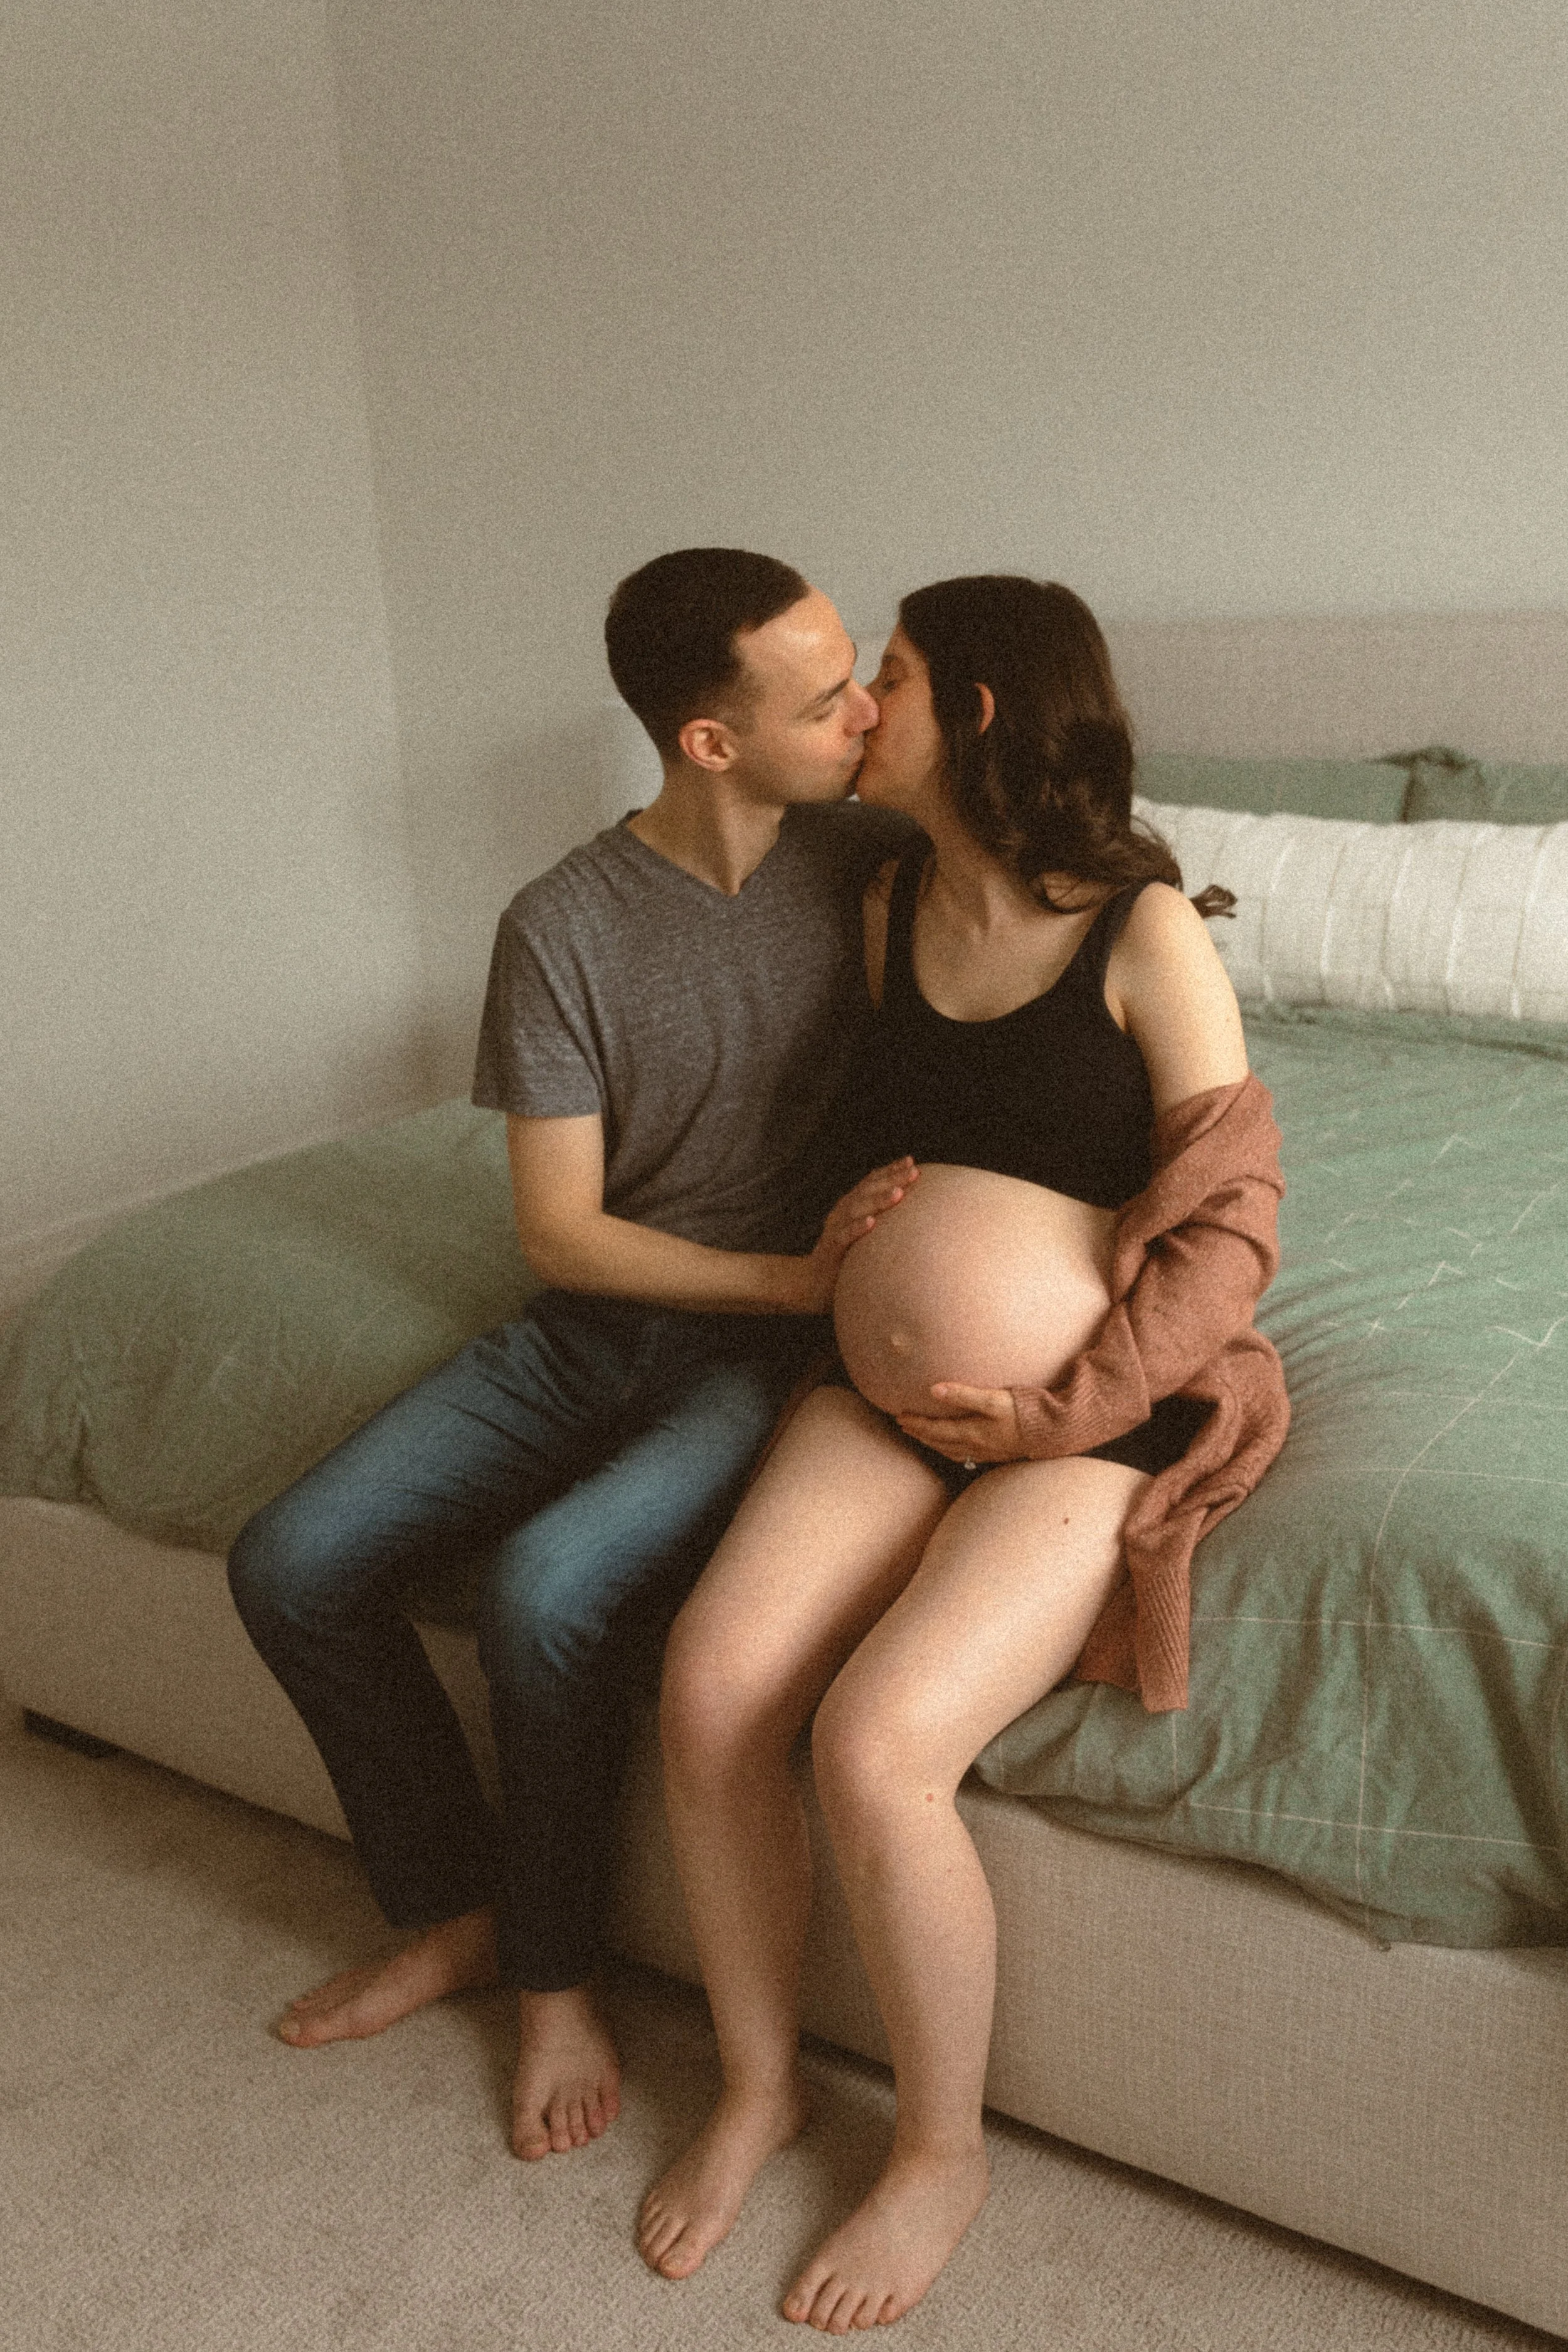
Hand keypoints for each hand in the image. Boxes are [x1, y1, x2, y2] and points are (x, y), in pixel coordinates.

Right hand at [778, 1159, 918, 1314]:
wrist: (812, 1282)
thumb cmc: (846, 1256)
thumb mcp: (863, 1233)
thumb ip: (879, 1218)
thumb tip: (909, 1209)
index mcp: (851, 1205)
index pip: (871, 1182)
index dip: (890, 1170)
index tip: (911, 1162)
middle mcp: (842, 1211)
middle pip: (868, 1190)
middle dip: (891, 1179)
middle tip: (913, 1172)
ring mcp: (835, 1228)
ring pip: (857, 1209)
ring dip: (878, 1200)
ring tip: (898, 1193)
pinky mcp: (830, 1248)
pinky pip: (843, 1236)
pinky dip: (856, 1228)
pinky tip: (871, 1223)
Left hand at [895, 1382, 1026, 1464]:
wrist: (1054, 1431)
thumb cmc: (1025, 1412)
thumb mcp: (994, 1400)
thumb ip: (964, 1394)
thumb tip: (934, 1389)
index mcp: (972, 1432)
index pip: (935, 1430)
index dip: (916, 1424)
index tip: (900, 1416)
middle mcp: (977, 1445)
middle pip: (940, 1442)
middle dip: (920, 1434)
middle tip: (904, 1425)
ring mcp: (988, 1452)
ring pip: (953, 1451)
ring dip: (934, 1444)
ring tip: (923, 1436)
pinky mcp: (999, 1453)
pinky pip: (967, 1455)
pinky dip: (952, 1450)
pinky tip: (955, 1447)